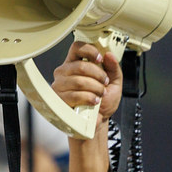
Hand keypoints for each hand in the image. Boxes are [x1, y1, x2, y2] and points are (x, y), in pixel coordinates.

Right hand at [52, 41, 121, 171]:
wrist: (96, 124)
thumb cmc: (103, 103)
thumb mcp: (114, 84)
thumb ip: (114, 68)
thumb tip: (109, 55)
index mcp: (76, 64)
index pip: (77, 47)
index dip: (89, 50)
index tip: (100, 58)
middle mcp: (64, 72)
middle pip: (80, 65)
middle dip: (98, 75)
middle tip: (104, 84)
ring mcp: (59, 86)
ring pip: (78, 80)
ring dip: (95, 88)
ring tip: (99, 96)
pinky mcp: (57, 100)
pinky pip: (74, 94)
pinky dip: (88, 98)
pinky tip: (94, 103)